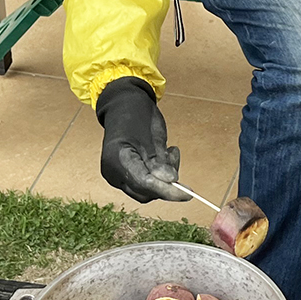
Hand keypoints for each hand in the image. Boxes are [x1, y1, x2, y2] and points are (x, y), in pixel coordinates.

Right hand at [97, 77, 190, 202]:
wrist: (124, 105)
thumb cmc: (137, 114)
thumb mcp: (153, 136)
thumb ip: (160, 161)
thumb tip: (171, 181)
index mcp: (117, 159)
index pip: (144, 183)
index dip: (166, 190)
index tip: (187, 194)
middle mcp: (113, 172)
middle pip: (144, 190)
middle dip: (165, 182)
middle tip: (176, 161)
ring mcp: (116, 174)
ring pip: (146, 188)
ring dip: (163, 176)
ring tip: (170, 152)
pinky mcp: (124, 174)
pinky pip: (144, 182)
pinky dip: (157, 173)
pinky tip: (164, 155)